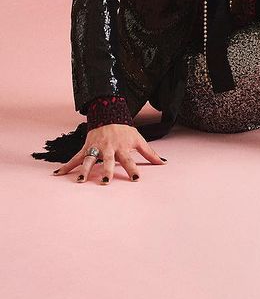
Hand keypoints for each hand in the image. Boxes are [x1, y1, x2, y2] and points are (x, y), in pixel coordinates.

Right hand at [52, 123, 166, 183]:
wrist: (109, 115)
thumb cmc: (125, 131)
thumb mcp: (139, 140)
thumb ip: (150, 153)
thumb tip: (164, 163)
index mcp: (123, 148)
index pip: (130, 160)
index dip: (133, 169)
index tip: (137, 179)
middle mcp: (109, 149)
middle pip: (108, 161)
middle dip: (106, 171)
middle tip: (105, 182)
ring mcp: (96, 148)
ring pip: (90, 159)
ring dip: (85, 170)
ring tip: (81, 181)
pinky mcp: (86, 147)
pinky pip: (76, 157)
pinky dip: (66, 166)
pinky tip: (57, 174)